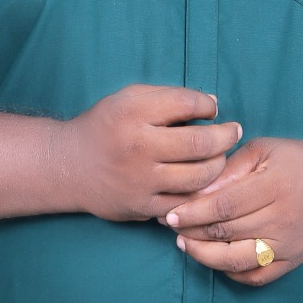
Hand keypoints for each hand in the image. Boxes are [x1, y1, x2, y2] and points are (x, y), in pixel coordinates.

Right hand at [60, 85, 242, 222]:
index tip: (212, 110)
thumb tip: (214, 105)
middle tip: (234, 131)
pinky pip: (184, 202)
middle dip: (226, 136)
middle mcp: (137, 146)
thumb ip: (169, 96)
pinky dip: (200, 192)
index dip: (208, 105)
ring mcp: (140, 180)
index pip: (187, 104)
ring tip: (220, 156)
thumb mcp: (129, 98)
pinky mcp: (141, 206)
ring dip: (219, 165)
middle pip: (200, 143)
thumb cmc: (106, 126)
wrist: (68, 165)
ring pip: (199, 176)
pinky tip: (203, 182)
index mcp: (133, 113)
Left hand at [165, 138, 302, 284]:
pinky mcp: (292, 261)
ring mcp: (288, 245)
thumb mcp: (264, 149)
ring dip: (204, 255)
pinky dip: (230, 272)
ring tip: (184, 243)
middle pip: (226, 233)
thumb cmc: (295, 161)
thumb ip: (229, 169)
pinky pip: (255, 277)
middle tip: (169, 226)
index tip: (170, 213)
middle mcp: (283, 219)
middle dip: (191, 231)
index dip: (193, 212)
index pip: (224, 206)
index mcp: (275, 185)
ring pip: (236, 260)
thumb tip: (197, 190)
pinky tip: (213, 258)